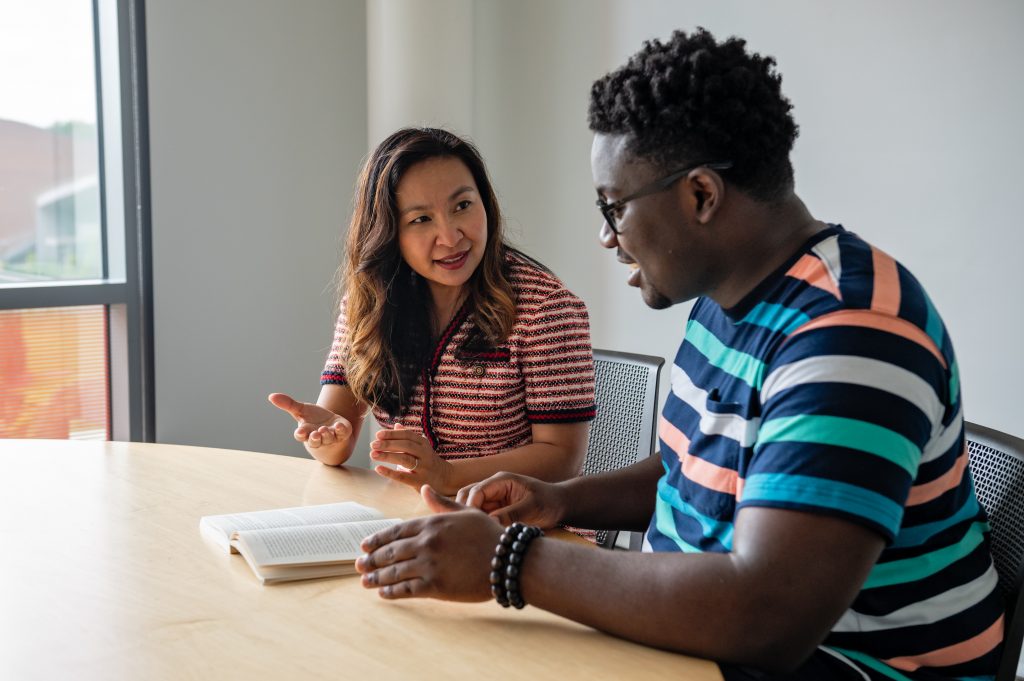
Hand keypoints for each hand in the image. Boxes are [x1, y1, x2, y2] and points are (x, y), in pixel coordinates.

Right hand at [268, 392, 351, 449]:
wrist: (332, 427)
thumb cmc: (314, 419)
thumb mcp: (301, 410)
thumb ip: (288, 404)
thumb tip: (270, 395)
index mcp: (306, 432)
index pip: (301, 436)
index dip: (300, 434)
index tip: (300, 432)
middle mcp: (318, 437)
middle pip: (315, 441)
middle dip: (315, 438)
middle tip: (316, 434)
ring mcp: (331, 436)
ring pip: (328, 438)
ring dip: (327, 434)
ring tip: (325, 429)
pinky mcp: (343, 433)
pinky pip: (343, 434)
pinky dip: (341, 430)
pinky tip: (339, 425)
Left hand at [355, 486, 501, 600]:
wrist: (507, 560)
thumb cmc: (489, 535)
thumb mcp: (466, 513)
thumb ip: (442, 504)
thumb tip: (425, 488)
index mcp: (431, 523)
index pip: (396, 531)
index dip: (378, 539)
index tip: (365, 545)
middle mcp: (426, 542)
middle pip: (390, 552)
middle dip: (372, 559)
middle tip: (359, 565)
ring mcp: (429, 564)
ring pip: (394, 571)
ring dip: (376, 577)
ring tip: (365, 581)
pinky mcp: (435, 585)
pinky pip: (406, 589)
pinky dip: (392, 592)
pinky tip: (384, 594)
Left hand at [370, 423, 454, 492]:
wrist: (446, 478)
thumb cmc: (427, 460)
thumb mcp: (421, 447)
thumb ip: (408, 437)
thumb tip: (396, 425)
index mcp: (424, 443)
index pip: (407, 435)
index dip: (392, 434)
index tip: (378, 434)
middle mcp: (425, 454)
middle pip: (406, 446)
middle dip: (388, 444)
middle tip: (373, 444)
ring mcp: (423, 468)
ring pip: (405, 460)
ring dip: (388, 456)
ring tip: (373, 454)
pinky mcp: (420, 481)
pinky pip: (404, 476)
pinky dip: (390, 472)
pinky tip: (378, 469)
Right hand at [455, 472, 566, 528]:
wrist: (560, 505)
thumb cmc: (549, 502)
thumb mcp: (532, 507)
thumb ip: (511, 514)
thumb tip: (490, 523)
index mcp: (501, 480)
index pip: (476, 492)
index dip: (470, 508)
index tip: (473, 526)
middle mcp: (494, 487)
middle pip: (467, 496)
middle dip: (464, 512)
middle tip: (468, 531)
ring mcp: (494, 499)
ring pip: (471, 507)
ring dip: (470, 519)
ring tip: (474, 535)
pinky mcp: (496, 510)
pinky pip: (481, 516)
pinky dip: (478, 525)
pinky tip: (481, 537)